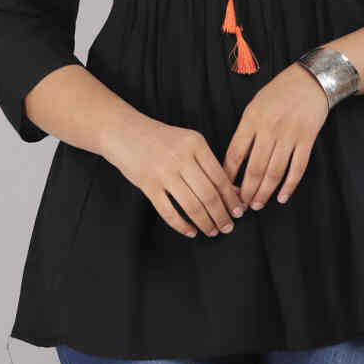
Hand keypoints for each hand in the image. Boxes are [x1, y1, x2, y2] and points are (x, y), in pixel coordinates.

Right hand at [101, 117, 246, 238]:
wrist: (124, 132)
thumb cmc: (161, 139)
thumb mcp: (188, 143)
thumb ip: (209, 165)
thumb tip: (234, 192)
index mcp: (196, 143)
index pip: (220, 177)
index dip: (232, 199)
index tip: (239, 212)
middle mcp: (181, 157)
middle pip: (208, 194)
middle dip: (221, 215)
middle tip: (227, 227)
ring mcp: (163, 171)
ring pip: (192, 205)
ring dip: (205, 222)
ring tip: (212, 231)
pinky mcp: (148, 185)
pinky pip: (168, 212)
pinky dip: (182, 225)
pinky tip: (191, 231)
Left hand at [223, 62, 328, 208]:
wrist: (310, 81)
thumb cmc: (278, 93)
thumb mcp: (254, 106)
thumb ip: (246, 131)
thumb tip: (236, 160)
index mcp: (252, 119)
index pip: (236, 153)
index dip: (228, 174)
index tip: (223, 189)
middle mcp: (270, 129)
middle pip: (255, 167)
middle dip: (246, 190)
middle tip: (241, 205)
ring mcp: (289, 135)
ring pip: (275, 171)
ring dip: (265, 192)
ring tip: (257, 204)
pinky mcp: (307, 140)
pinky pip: (297, 168)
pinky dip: (289, 185)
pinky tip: (282, 197)